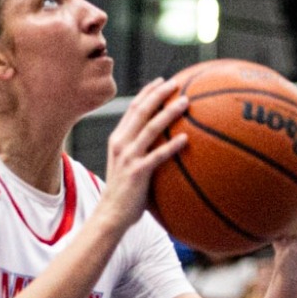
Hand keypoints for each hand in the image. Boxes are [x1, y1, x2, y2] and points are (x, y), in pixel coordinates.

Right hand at [95, 77, 190, 232]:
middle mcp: (121, 144)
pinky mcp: (137, 172)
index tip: (163, 82)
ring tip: (186, 102)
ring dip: (169, 112)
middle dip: (159, 94)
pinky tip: (186, 139)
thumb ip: (141, 153)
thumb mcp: (127, 166)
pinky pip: (158, 155)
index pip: (133, 109)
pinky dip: (172, 145)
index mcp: (118, 139)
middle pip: (141, 110)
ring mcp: (128, 157)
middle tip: (177, 84)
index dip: (148, 93)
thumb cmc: (124, 193)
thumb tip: (164, 145)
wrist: (110, 215)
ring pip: (151, 127)